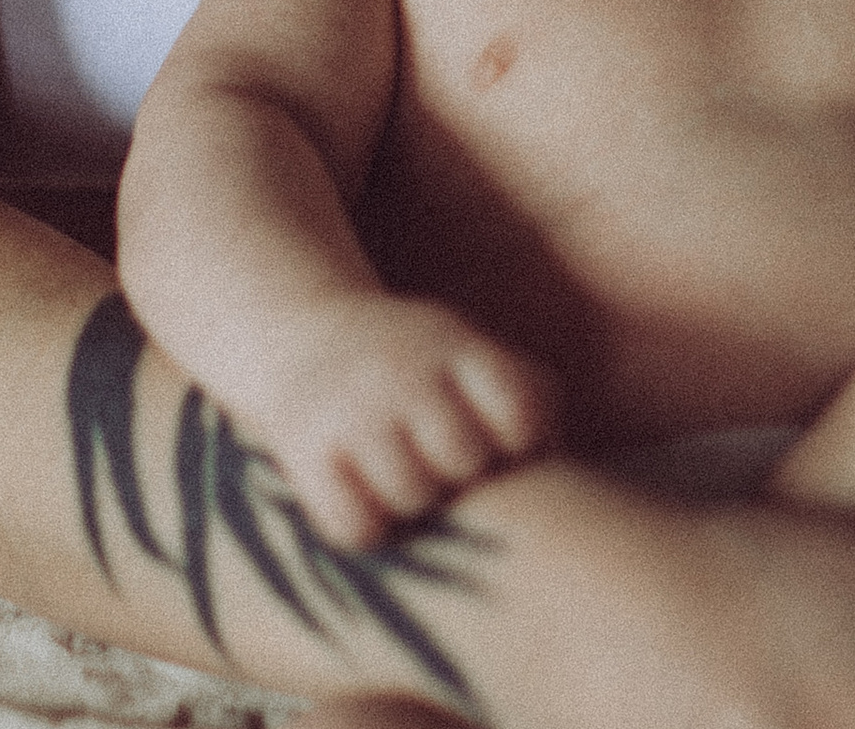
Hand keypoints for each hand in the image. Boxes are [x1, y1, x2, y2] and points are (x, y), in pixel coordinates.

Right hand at [223, 292, 556, 549]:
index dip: (520, 442)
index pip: (521, 412)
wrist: (298, 329)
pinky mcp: (306, 450)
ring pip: (412, 496)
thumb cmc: (411, 360)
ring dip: (413, 502)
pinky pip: (356, 525)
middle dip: (462, 472)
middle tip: (441, 462)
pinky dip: (366, 525)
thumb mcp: (469, 352)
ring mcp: (354, 411)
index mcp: (456, 346)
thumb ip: (526, 394)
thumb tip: (557, 460)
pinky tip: (363, 496)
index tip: (500, 441)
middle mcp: (405, 372)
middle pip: (465, 457)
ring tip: (402, 476)